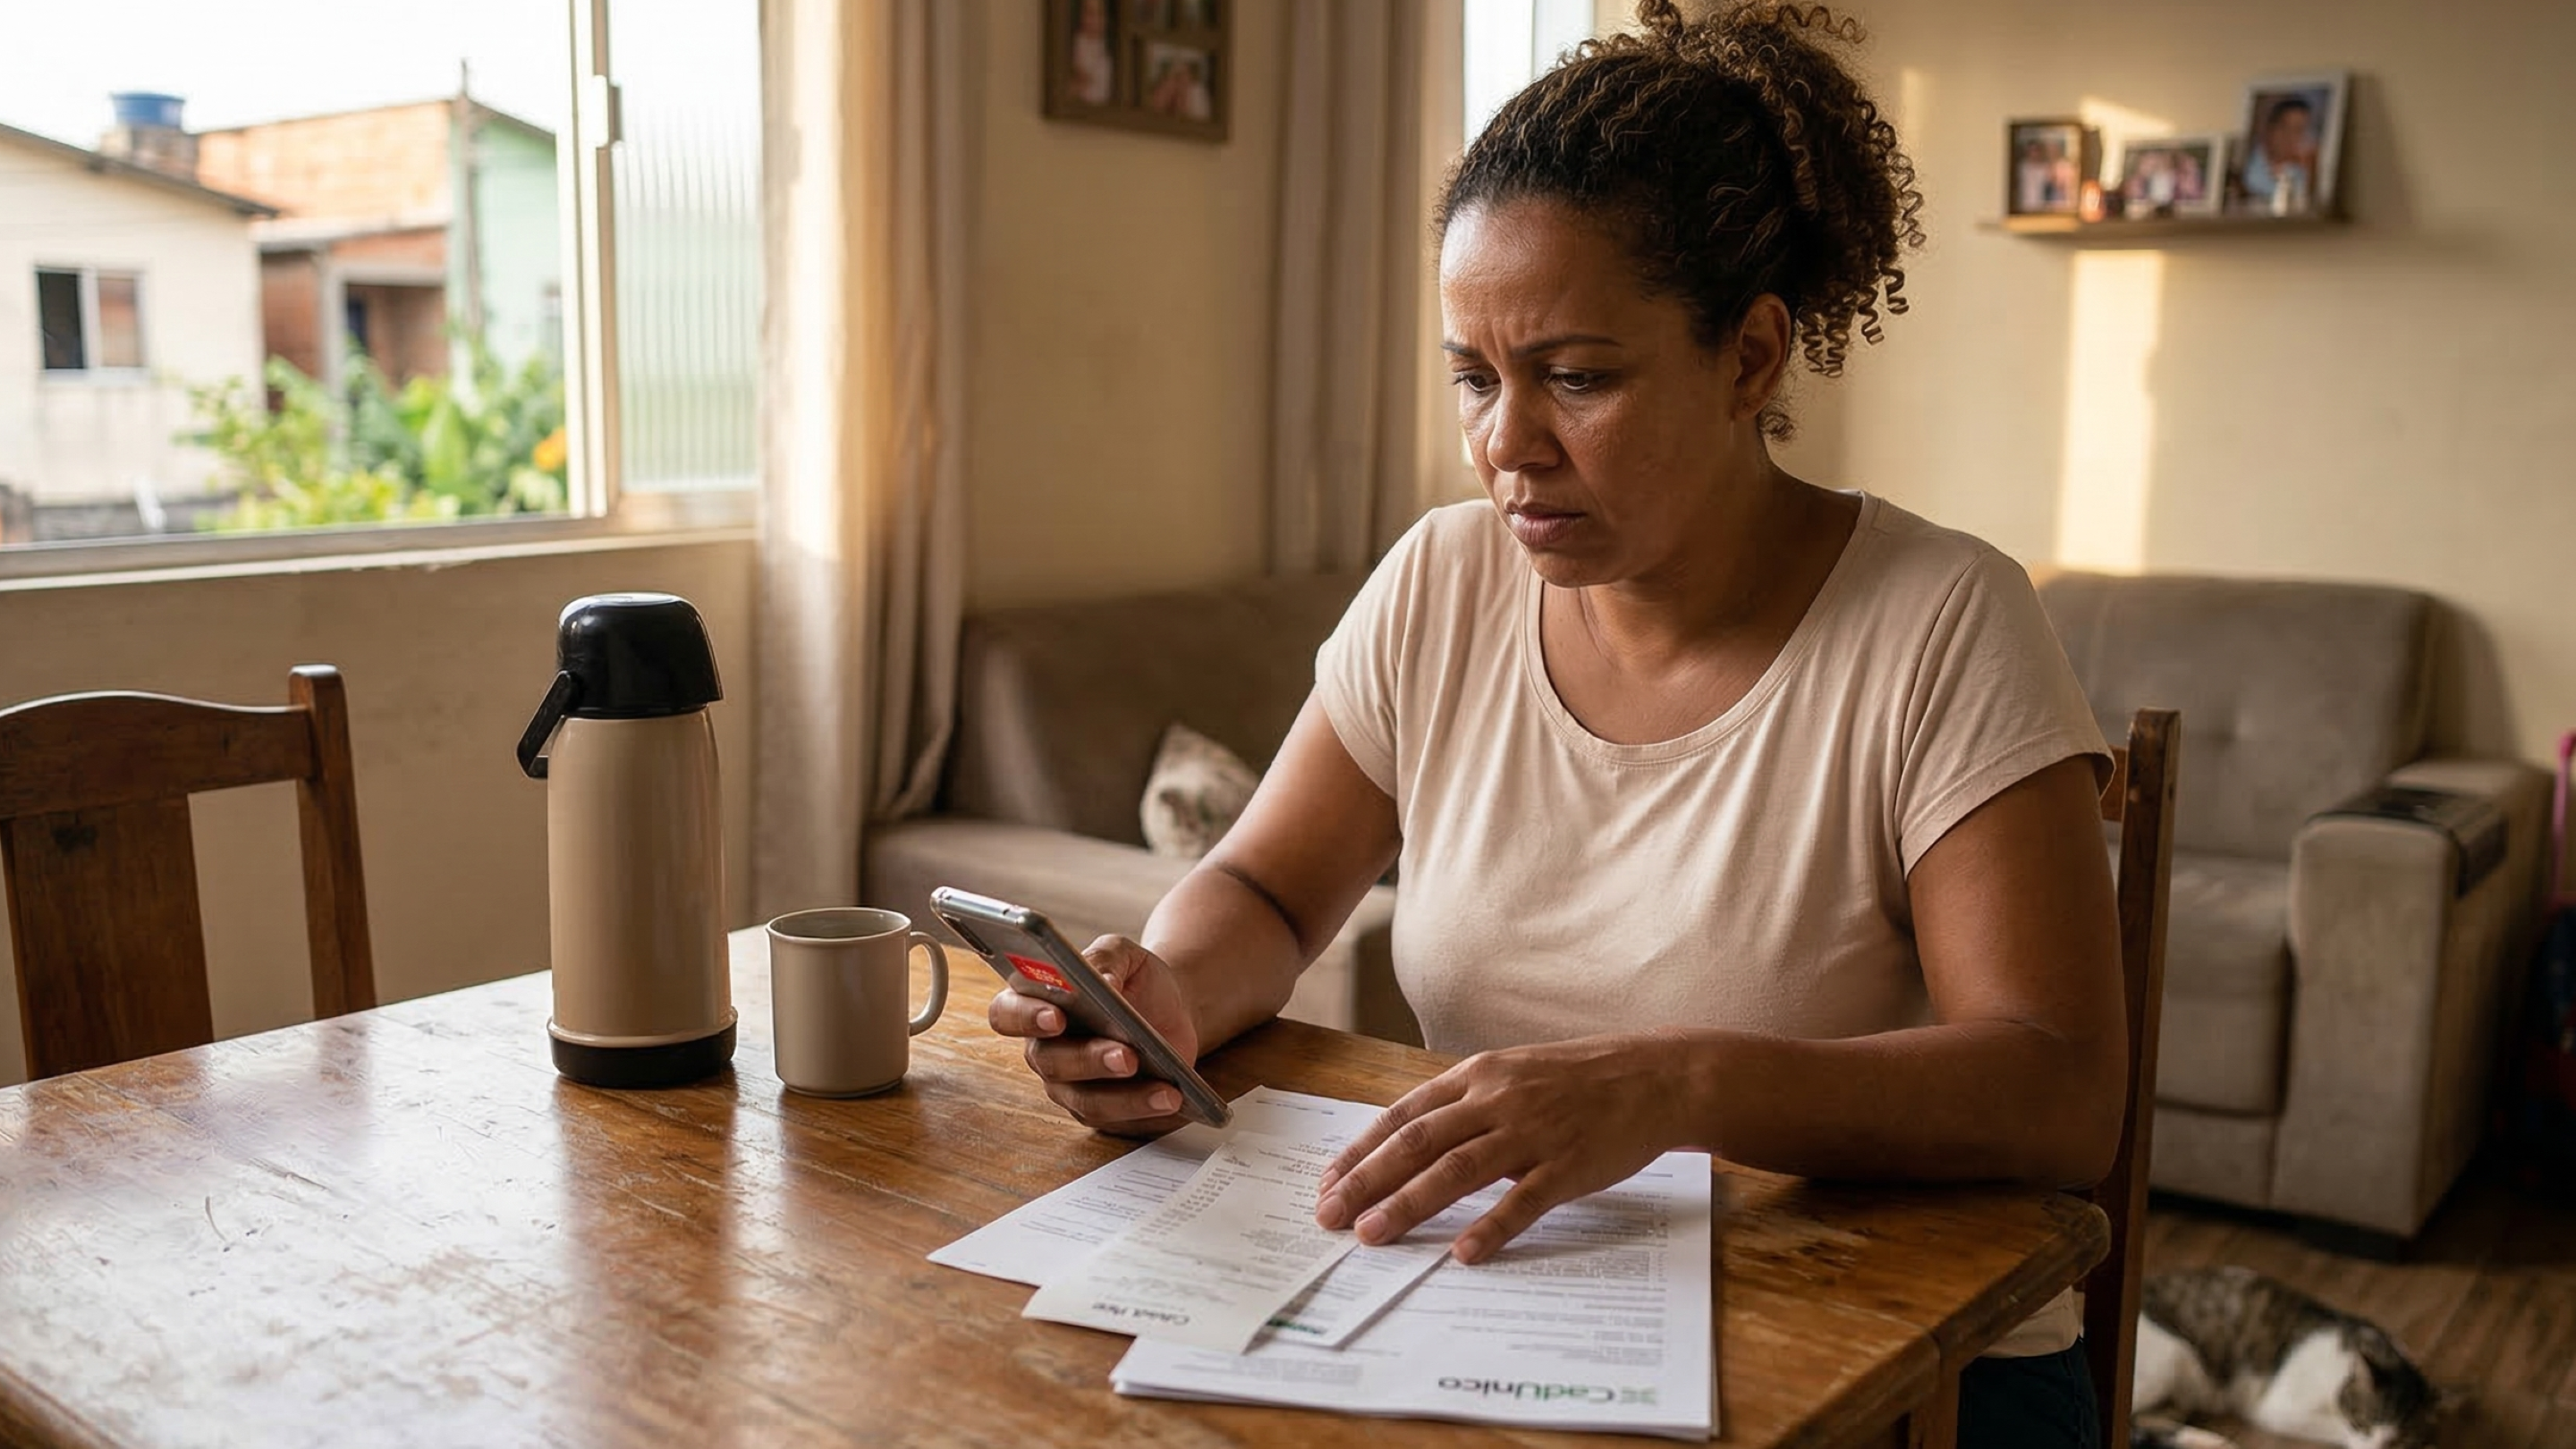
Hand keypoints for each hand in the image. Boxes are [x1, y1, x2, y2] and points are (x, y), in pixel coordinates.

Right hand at [986, 934, 1202, 1135]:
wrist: (1170, 1009)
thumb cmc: (1135, 980)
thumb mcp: (1124, 955)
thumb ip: (1107, 957)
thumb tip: (1103, 981)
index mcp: (1035, 1003)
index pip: (1006, 1013)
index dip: (1025, 1018)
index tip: (1056, 1016)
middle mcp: (1044, 1050)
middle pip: (1050, 1062)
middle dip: (1089, 1060)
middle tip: (1126, 1055)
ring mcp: (1069, 1086)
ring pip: (1086, 1100)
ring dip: (1126, 1097)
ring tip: (1165, 1088)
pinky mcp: (1100, 1112)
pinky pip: (1117, 1119)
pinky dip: (1146, 1109)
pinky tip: (1173, 1096)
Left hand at [1314, 1033, 1689, 1262]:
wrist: (1654, 1076)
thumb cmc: (1577, 1080)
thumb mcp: (1511, 1073)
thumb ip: (1464, 1103)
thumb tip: (1410, 1141)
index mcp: (1477, 1075)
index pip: (1403, 1115)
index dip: (1361, 1150)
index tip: (1328, 1180)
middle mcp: (1496, 1099)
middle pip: (1417, 1143)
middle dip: (1366, 1181)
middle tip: (1329, 1216)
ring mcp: (1532, 1132)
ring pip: (1457, 1170)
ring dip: (1408, 1204)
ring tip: (1372, 1235)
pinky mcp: (1568, 1165)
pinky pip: (1522, 1200)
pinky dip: (1490, 1227)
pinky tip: (1462, 1253)